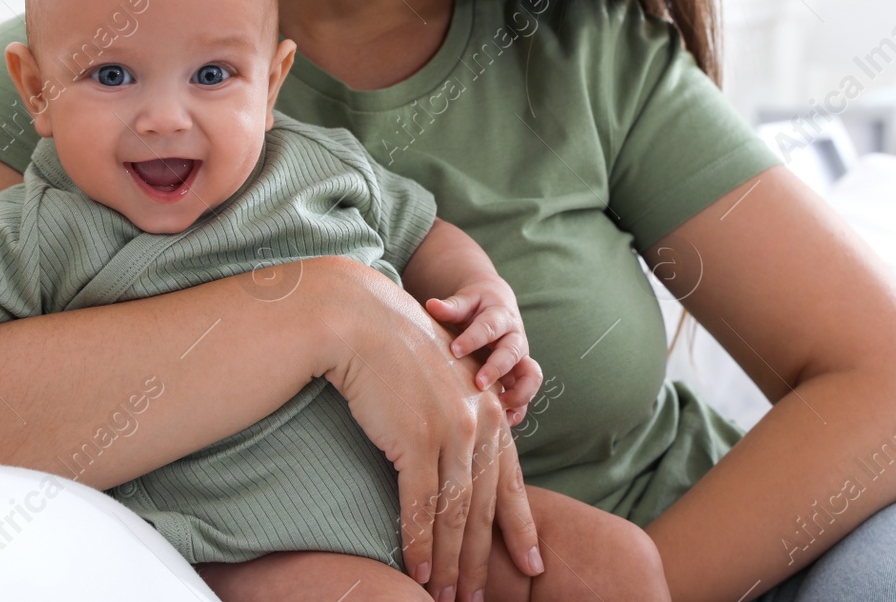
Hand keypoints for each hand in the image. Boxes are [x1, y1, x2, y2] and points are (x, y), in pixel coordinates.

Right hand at [319, 262, 542, 601]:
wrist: (362, 321)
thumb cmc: (396, 350)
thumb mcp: (443, 381)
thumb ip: (459, 416)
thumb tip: (457, 460)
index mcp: (488, 410)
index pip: (510, 480)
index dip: (521, 527)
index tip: (533, 564)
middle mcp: (478, 422)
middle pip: (485, 506)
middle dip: (485, 560)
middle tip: (481, 599)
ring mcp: (449, 431)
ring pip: (456, 513)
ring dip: (452, 563)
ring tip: (450, 599)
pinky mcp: (414, 439)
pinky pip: (420, 505)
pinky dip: (421, 544)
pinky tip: (420, 573)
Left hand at [424, 279, 543, 426]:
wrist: (497, 305)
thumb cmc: (476, 306)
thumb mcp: (466, 300)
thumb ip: (451, 307)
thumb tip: (431, 305)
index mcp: (500, 316)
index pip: (489, 326)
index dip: (473, 339)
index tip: (454, 350)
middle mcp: (515, 338)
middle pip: (513, 352)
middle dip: (497, 368)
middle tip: (478, 383)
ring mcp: (520, 358)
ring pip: (531, 375)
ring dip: (518, 392)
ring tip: (498, 406)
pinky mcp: (520, 375)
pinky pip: (527, 394)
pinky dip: (519, 409)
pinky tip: (504, 423)